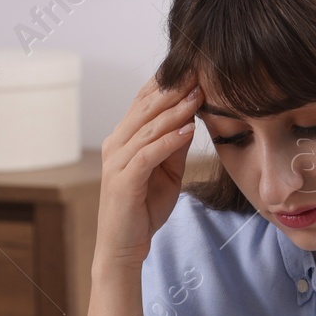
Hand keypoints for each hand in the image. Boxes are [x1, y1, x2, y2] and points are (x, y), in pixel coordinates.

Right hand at [94, 72, 201, 270]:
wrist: (123, 247)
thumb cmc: (143, 209)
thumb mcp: (167, 172)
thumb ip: (174, 146)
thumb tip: (191, 118)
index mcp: (123, 139)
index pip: (144, 102)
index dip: (168, 83)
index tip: (195, 69)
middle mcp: (115, 144)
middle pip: (145, 108)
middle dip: (174, 89)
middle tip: (200, 73)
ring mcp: (116, 162)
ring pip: (147, 127)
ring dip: (175, 111)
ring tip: (198, 96)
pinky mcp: (123, 180)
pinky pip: (148, 154)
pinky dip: (168, 140)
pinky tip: (188, 130)